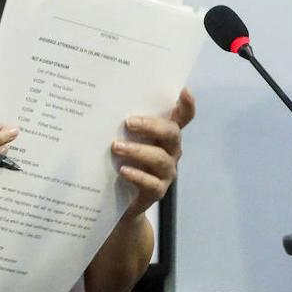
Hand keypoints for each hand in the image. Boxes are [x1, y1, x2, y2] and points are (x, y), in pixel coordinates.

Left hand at [112, 88, 195, 220]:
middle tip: (128, 122)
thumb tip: (105, 106)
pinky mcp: (157, 191)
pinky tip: (123, 171)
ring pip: (160, 158)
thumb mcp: (126, 140)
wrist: (120, 200)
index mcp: (165, 135)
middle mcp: (171, 151)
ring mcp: (166, 172)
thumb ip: (124, 126)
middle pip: (171, 134)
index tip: (184, 91)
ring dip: (138, 151)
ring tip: (116, 147)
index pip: (182, 118)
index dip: (187, 106)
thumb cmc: (123, 160)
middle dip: (152, 126)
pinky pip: (152, 183)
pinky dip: (137, 175)